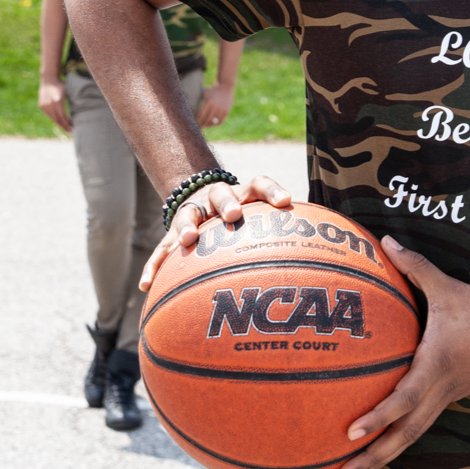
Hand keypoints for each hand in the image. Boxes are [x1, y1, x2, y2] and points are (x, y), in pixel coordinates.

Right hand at [39, 81, 72, 132]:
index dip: (68, 124)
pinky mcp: (41, 106)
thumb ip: (73, 102)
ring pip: (53, 118)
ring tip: (66, 129)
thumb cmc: (62, 85)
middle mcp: (49, 104)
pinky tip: (60, 122)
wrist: (48, 78)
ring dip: (60, 124)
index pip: (63, 117)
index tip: (74, 128)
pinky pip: (49, 115)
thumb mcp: (69, 92)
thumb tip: (83, 113)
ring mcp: (44, 105)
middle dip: (65, 127)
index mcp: (57, 101)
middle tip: (71, 132)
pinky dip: (55, 119)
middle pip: (58, 120)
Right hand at [138, 171, 295, 293]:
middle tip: (235, 215)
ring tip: (189, 240)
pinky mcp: (172, 234)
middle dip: (227, 204)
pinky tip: (147, 285)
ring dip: (188, 225)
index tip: (285, 202)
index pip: (258, 183)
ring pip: (187, 215)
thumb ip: (281, 236)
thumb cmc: (243, 226)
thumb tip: (322, 264)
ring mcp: (192, 214)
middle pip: (221, 194)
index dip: (272, 190)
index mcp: (243, 194)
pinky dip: (154, 266)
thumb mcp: (260, 222)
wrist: (200, 203)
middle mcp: (216, 200)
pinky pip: (161, 249)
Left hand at [194, 80, 236, 129]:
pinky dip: (215, 124)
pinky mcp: (226, 112)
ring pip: (214, 122)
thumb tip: (188, 108)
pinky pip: (220, 121)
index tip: (193, 122)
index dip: (197, 119)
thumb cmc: (211, 91)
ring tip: (204, 126)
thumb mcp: (204, 94)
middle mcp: (216, 106)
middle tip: (198, 127)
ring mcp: (222, 110)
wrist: (225, 87)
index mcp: (209, 102)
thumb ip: (198, 101)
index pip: (201, 114)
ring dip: (209, 126)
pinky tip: (210, 125)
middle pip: (207, 120)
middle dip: (202, 124)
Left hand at [334, 236, 469, 468]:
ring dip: (384, 455)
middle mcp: (440, 390)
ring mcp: (446, 398)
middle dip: (376, 454)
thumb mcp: (449, 288)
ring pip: (413, 435)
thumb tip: (385, 241)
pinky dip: (398, 438)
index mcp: (436, 367)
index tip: (350, 432)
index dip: (378, 417)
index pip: (403, 399)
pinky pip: (420, 424)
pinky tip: (375, 447)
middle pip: (406, 433)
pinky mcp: (449, 398)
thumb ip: (415, 267)